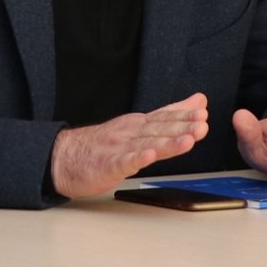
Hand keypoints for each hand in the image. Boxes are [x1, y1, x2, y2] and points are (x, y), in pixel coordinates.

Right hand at [51, 93, 208, 199]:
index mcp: (137, 125)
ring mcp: (117, 148)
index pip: (164, 118)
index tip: (202, 113)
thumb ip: (169, 116)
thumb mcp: (138, 127)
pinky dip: (136, 158)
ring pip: (146, 145)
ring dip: (168, 142)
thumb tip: (198, 101)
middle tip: (201, 125)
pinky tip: (148, 156)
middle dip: (182, 127)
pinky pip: (123, 162)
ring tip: (187, 141)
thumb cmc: (103, 145)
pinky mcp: (106, 165)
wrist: (63, 157)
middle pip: (159, 130)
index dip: (184, 116)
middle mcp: (129, 133)